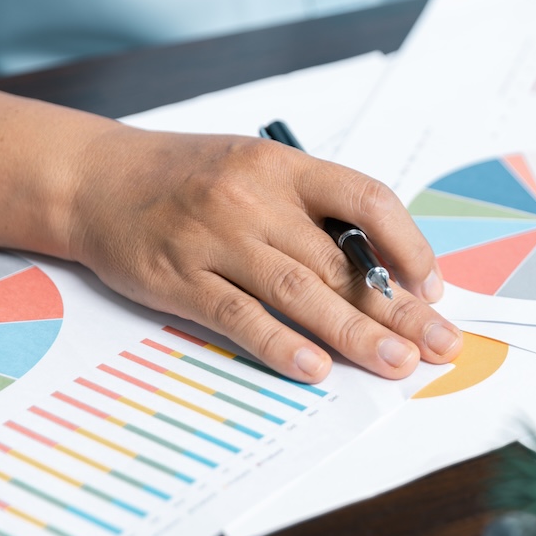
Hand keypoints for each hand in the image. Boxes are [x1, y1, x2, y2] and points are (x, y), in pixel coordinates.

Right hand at [65, 123, 461, 382]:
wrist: (96, 178)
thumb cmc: (193, 179)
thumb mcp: (261, 172)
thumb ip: (317, 212)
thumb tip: (389, 269)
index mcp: (286, 169)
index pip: (368, 199)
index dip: (409, 245)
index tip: (432, 288)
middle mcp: (255, 199)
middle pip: (341, 260)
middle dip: (399, 309)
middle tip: (440, 346)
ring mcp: (216, 238)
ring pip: (299, 290)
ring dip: (354, 332)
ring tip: (397, 363)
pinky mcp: (179, 278)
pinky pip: (238, 314)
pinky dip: (279, 342)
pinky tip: (315, 366)